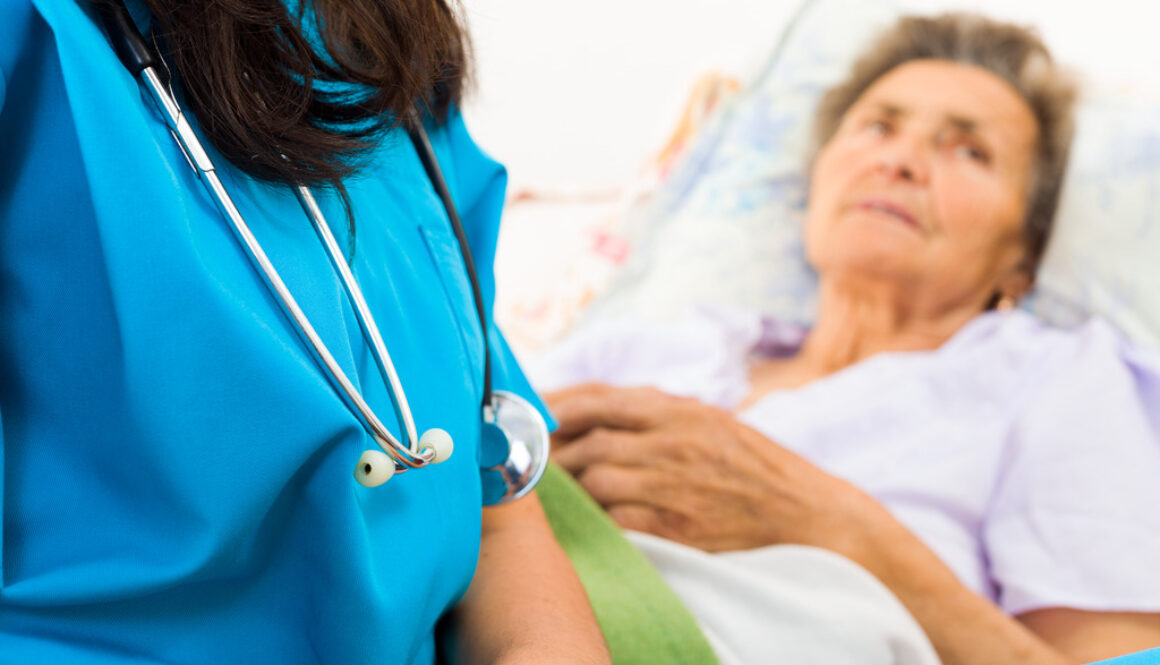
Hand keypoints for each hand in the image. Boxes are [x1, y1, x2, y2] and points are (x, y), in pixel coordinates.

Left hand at [546, 383, 893, 556]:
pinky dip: (596, 520)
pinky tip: (589, 522)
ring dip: (570, 488)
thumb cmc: (754, 466)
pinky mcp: (676, 526)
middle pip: (588, 440)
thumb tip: (597, 405)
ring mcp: (673, 483)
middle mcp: (672, 440)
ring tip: (556, 494)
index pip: (600, 398)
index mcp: (678, 409)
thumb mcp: (710, 420)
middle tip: (529, 461)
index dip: (557, 404)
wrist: (808, 513)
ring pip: (595, 479)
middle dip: (552, 452)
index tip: (529, 412)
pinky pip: (616, 521)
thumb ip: (658, 410)